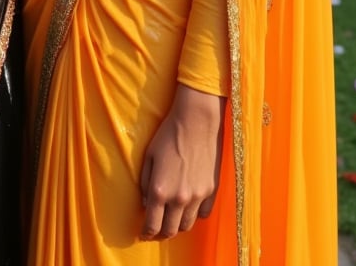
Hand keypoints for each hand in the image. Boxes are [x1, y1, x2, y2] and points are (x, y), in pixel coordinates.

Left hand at [139, 84, 224, 240]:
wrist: (196, 121)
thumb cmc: (168, 135)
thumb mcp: (149, 157)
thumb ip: (145, 183)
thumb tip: (147, 204)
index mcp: (160, 190)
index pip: (152, 224)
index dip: (146, 233)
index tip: (144, 234)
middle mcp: (179, 198)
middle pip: (170, 230)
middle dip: (161, 233)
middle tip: (157, 229)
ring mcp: (197, 196)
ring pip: (187, 225)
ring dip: (178, 225)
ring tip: (172, 218)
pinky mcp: (211, 190)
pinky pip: (203, 214)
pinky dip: (195, 215)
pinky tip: (190, 207)